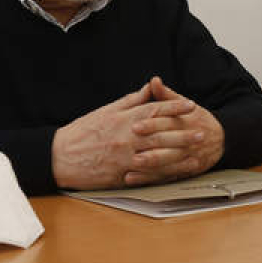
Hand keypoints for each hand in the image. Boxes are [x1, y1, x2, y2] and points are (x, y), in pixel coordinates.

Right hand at [51, 81, 196, 189]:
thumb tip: (150, 87)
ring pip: (157, 155)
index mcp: (124, 119)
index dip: (174, 107)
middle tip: (202, 132)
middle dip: (183, 133)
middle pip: (161, 134)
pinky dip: (163, 174)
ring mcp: (125, 157)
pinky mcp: (121, 174)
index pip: (154, 110)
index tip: (191, 105)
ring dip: (179, 154)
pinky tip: (177, 173)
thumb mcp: (106, 111)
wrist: (59, 157)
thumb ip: (131, 101)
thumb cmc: (83, 131)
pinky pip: (147, 174)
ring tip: (196, 154)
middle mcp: (127, 137)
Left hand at [123, 77, 225, 186]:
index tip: (134, 126)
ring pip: (168, 162)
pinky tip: (133, 178)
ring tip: (131, 165)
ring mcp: (188, 157)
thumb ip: (167, 95)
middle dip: (149, 146)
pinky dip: (149, 178)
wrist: (222, 140)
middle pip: (168, 143)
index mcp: (186, 121)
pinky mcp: (185, 171)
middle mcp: (188, 140)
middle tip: (130, 148)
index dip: (151, 124)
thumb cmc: (198, 120)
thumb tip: (154, 81)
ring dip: (150, 165)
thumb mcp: (185, 105)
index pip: (168, 122)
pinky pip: (166, 176)